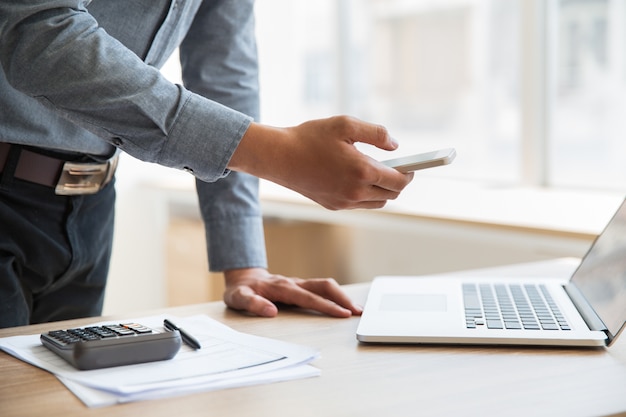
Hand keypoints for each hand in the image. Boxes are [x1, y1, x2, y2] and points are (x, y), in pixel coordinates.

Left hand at [222, 268, 362, 317]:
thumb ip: (252, 303)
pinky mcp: (301, 287)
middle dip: (343, 298)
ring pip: (326, 286)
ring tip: (357, 310)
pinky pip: (322, 289)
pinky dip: (336, 296)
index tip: (342, 313)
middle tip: (358, 312)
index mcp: (282, 287)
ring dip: (342, 296)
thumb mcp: (238, 298)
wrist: (243, 277)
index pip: (308, 297)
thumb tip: (271, 311)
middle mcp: (294, 283)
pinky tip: (345, 305)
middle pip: (324, 286)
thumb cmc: (241, 290)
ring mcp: (299, 284)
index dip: (326, 306)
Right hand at [228, 115, 413, 209]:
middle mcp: (355, 192)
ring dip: (383, 190)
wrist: (278, 157)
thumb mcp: (345, 125)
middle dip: (398, 183)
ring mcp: (344, 202)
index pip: (399, 181)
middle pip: (390, 195)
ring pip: (376, 202)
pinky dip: (365, 194)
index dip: (409, 173)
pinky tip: (359, 179)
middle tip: (397, 168)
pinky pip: (359, 204)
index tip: (412, 166)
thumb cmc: (310, 137)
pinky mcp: (333, 205)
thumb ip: (376, 133)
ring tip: (379, 173)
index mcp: (362, 171)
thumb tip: (394, 146)